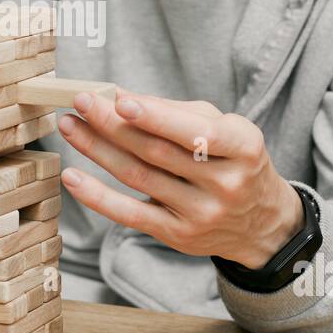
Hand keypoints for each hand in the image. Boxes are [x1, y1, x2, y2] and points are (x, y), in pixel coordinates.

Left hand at [58, 89, 303, 268]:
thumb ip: (175, 112)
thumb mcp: (224, 129)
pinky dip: (98, 196)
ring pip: (139, 177)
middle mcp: (225, 183)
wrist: (261, 222)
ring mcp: (201, 214)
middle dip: (113, 125)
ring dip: (97, 150)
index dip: (156, 117)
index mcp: (243, 147)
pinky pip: (130, 215)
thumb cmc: (234, 161)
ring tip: (71, 127)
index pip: (196, 133)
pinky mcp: (179, 236)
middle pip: (157, 152)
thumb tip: (119, 96)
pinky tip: (73, 177)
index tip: (120, 100)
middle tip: (81, 102)